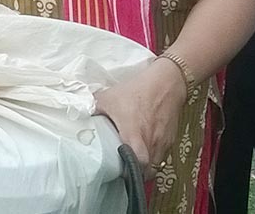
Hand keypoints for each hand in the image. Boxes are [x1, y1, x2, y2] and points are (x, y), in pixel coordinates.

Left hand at [94, 58, 186, 177]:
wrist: (165, 83)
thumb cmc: (136, 91)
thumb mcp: (109, 97)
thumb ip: (95, 108)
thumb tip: (83, 114)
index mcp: (134, 136)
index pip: (137, 165)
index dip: (129, 171)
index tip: (120, 169)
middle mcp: (151, 143)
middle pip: (148, 170)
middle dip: (138, 173)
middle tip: (127, 167)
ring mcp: (163, 142)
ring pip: (156, 164)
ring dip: (146, 165)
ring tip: (135, 158)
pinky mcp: (171, 138)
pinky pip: (163, 154)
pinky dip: (154, 155)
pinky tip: (146, 146)